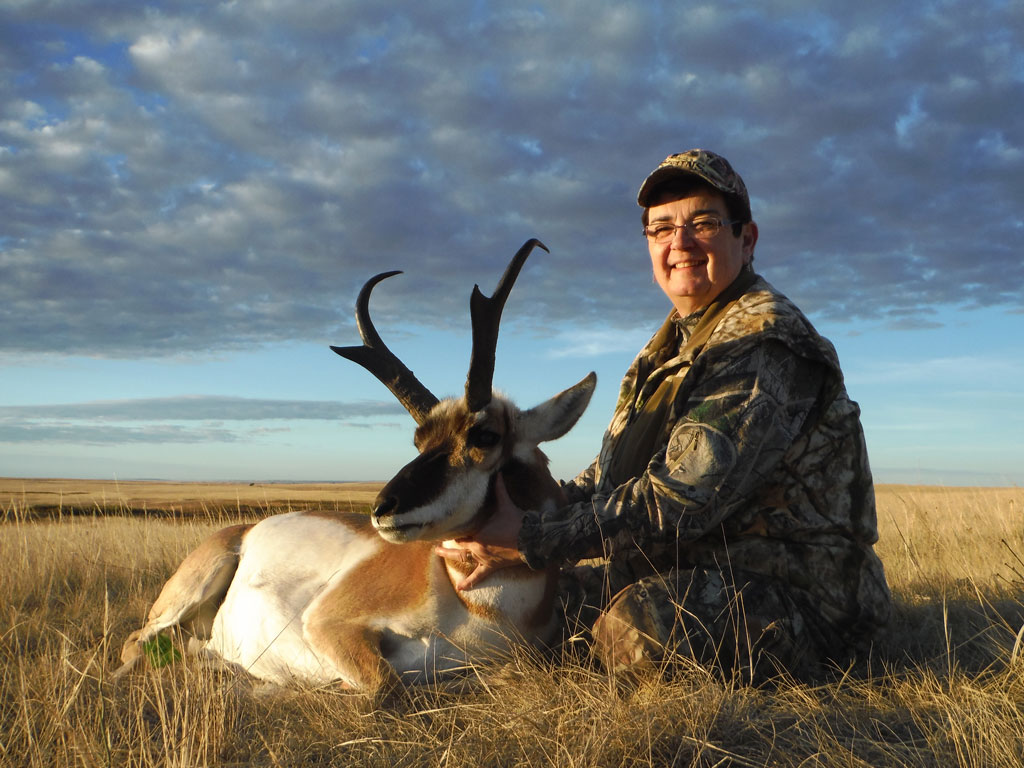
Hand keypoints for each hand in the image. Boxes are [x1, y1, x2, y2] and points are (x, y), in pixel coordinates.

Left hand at [435, 473, 526, 590]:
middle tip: (435, 544)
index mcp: (478, 532)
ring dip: (452, 556)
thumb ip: (499, 489)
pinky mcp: (492, 566)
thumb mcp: (505, 504)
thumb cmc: (516, 521)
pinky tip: (460, 588)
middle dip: (446, 544)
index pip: (459, 532)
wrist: (531, 540)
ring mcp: (483, 558)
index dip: (451, 530)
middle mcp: (477, 546)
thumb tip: (497, 472)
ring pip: (463, 558)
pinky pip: (478, 576)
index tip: (443, 527)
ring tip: (439, 555)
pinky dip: (469, 582)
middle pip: (457, 546)